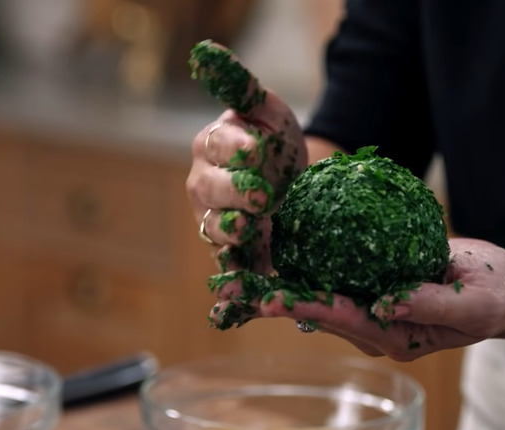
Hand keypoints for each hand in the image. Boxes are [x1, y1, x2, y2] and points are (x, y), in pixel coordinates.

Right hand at [186, 43, 307, 273]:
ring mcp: (214, 221)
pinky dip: (228, 286)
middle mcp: (205, 184)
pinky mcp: (230, 254)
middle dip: (235, 192)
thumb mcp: (269, 112)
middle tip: (263, 196)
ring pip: (213, 229)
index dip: (236, 149)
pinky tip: (231, 302)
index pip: (216, 145)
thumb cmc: (278, 143)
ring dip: (231, 233)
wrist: (298, 184)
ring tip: (249, 233)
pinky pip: (226, 269)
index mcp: (212, 146)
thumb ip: (244, 90)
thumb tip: (207, 51)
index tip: (260, 150)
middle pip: (209, 189)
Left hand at [210, 238, 504, 360]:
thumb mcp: (474, 303)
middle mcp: (377, 325)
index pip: (343, 318)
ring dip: (281, 285)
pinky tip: (278, 252)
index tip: (269, 298)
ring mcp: (373, 306)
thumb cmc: (497, 295)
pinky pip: (335, 277)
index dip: (305, 305)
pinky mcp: (374, 285)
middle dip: (276, 301)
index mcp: (398, 334)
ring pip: (320, 296)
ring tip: (238, 277)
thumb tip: (388, 300)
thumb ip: (433, 304)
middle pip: (319, 311)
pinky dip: (306, 266)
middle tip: (229, 292)